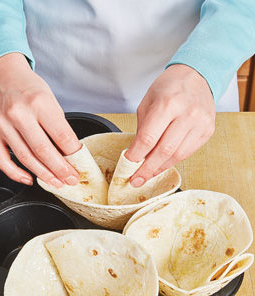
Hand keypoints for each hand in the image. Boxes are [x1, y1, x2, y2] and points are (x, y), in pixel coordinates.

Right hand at [0, 52, 80, 186]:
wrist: (3, 75)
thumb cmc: (29, 88)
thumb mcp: (51, 101)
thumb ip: (59, 127)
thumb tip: (69, 154)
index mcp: (39, 102)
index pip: (62, 136)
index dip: (74, 155)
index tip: (80, 165)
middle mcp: (18, 113)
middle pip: (44, 151)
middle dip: (61, 170)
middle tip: (71, 179)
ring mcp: (2, 124)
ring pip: (26, 158)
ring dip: (44, 175)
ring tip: (57, 182)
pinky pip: (3, 161)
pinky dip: (16, 174)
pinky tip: (29, 179)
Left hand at [126, 64, 215, 186]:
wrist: (197, 76)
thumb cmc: (169, 87)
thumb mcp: (148, 101)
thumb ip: (142, 128)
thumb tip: (137, 154)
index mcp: (168, 103)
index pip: (148, 138)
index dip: (136, 156)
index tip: (127, 165)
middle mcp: (187, 114)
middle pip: (163, 151)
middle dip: (147, 169)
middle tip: (135, 180)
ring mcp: (200, 124)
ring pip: (177, 156)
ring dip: (159, 168)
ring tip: (147, 175)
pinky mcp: (207, 131)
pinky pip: (187, 153)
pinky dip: (172, 161)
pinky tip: (162, 165)